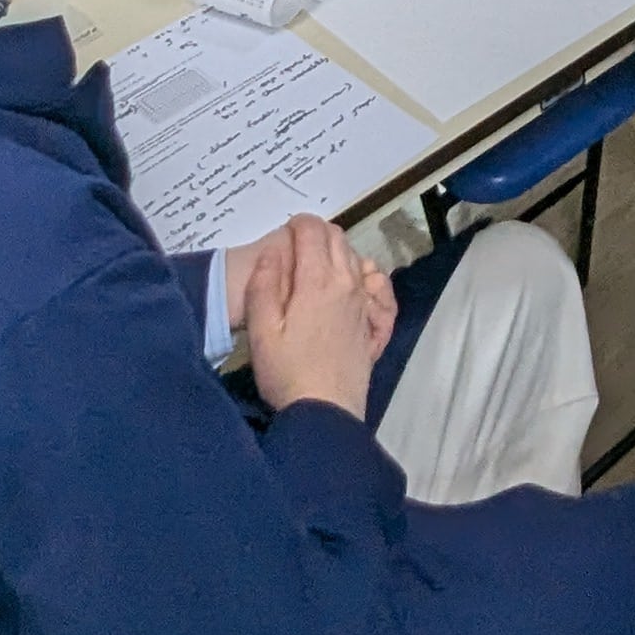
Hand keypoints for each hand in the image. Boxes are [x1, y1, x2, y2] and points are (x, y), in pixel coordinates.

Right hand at [243, 213, 393, 418]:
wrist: (325, 411)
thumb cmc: (286, 372)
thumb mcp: (261, 329)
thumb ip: (264, 284)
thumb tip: (272, 250)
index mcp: (317, 281)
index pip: (312, 231)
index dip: (297, 223)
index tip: (285, 232)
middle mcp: (347, 284)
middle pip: (338, 238)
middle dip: (317, 233)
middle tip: (296, 247)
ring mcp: (364, 302)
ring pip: (356, 257)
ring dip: (337, 251)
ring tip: (314, 266)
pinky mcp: (372, 322)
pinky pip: (373, 283)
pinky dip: (360, 273)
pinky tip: (346, 285)